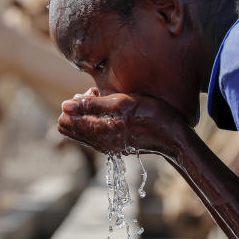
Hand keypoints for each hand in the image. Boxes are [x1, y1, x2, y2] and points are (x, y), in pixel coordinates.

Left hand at [57, 88, 186, 156]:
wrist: (174, 138)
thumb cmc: (151, 116)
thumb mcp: (122, 103)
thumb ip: (92, 104)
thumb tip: (64, 105)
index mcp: (98, 131)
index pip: (66, 121)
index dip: (74, 103)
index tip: (92, 92)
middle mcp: (99, 142)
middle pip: (70, 127)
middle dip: (78, 109)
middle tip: (97, 95)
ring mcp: (107, 146)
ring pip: (83, 131)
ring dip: (89, 114)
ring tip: (106, 101)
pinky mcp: (116, 146)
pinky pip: (95, 134)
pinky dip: (98, 121)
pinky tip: (113, 111)